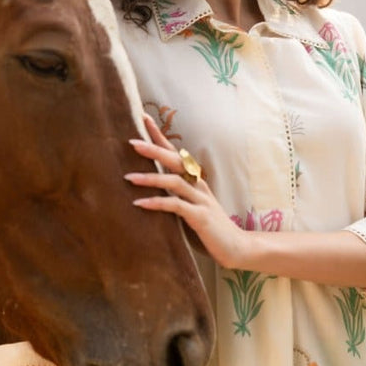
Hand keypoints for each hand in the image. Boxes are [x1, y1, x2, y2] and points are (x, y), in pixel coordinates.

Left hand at [125, 115, 246, 269]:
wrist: (236, 247)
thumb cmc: (210, 227)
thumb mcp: (191, 206)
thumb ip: (176, 195)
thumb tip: (151, 187)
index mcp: (195, 180)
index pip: (176, 153)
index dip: (160, 136)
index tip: (143, 118)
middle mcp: (198, 185)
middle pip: (176, 160)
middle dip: (154, 149)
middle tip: (131, 142)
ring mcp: (201, 200)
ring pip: (174, 181)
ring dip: (150, 177)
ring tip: (128, 177)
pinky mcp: (200, 216)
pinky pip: (176, 205)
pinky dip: (156, 203)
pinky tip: (140, 203)